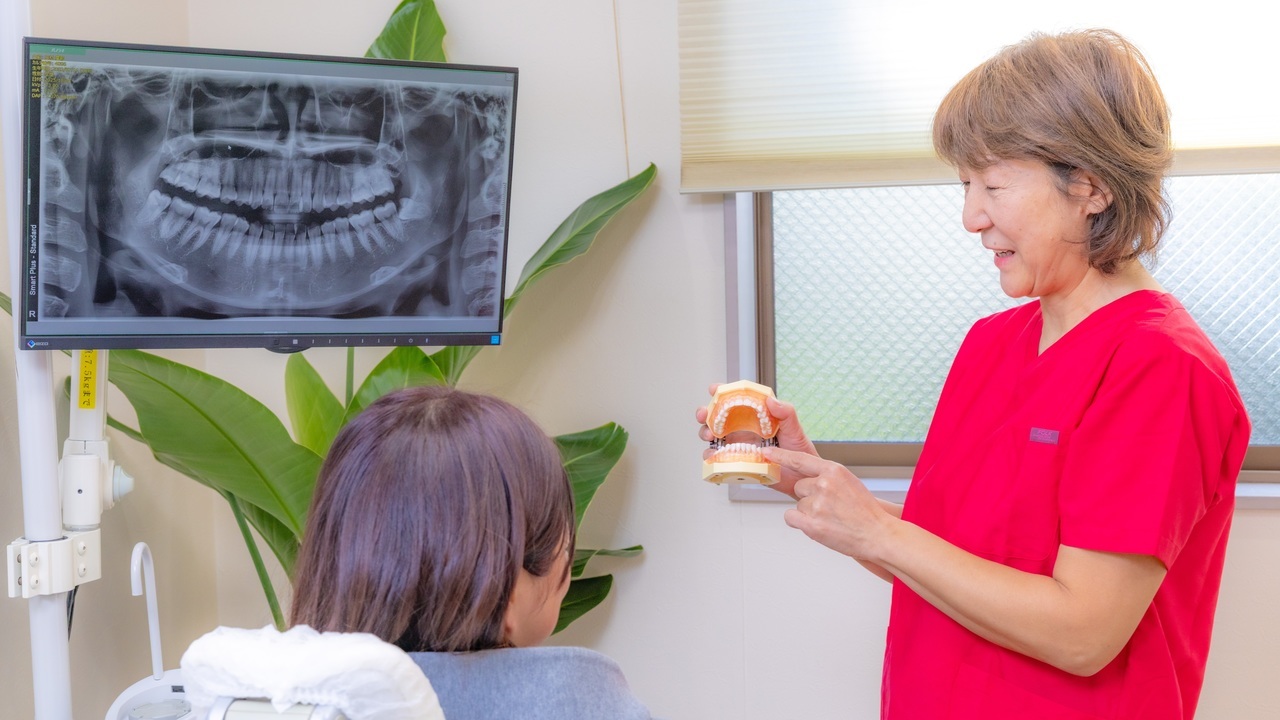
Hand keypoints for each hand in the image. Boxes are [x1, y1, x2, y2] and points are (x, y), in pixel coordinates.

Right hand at [695, 383, 819, 497]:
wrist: (801, 477)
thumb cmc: (799, 451)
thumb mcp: (795, 428)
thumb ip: (786, 412)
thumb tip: (771, 401)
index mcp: (754, 416)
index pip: (735, 400)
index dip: (721, 393)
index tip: (714, 390)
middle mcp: (743, 429)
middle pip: (717, 417)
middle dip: (706, 413)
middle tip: (705, 415)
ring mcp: (738, 446)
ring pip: (713, 436)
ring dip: (705, 432)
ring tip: (711, 436)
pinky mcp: (736, 462)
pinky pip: (718, 459)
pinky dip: (711, 456)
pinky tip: (713, 455)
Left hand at [769, 446, 893, 561]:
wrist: (877, 534)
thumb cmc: (865, 511)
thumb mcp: (848, 482)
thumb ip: (826, 477)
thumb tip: (806, 478)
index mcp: (833, 470)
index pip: (799, 459)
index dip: (781, 456)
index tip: (767, 452)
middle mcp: (823, 485)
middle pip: (799, 487)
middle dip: (809, 496)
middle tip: (830, 507)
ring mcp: (817, 505)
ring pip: (798, 504)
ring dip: (809, 512)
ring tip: (830, 518)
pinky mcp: (812, 524)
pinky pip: (791, 517)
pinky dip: (800, 523)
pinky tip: (818, 525)